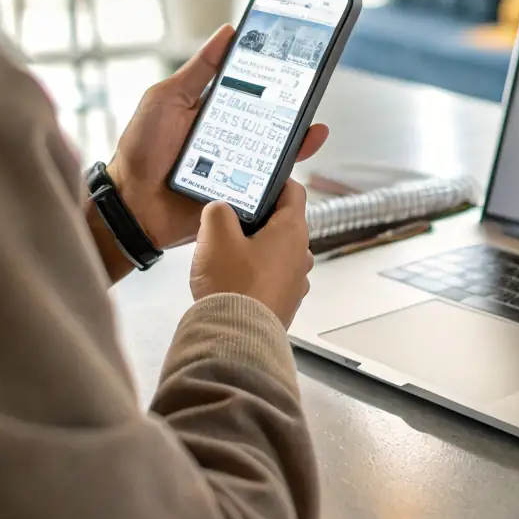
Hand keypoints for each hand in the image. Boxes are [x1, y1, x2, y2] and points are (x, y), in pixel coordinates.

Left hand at [105, 25, 328, 251]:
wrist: (134, 205)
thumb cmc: (142, 149)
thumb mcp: (168, 98)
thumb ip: (199, 69)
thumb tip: (228, 33)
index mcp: (214, 109)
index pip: (251, 86)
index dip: (271, 72)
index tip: (292, 54)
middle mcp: (231, 134)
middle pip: (270, 116)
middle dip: (292, 103)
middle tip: (310, 88)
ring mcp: (239, 162)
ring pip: (277, 146)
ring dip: (298, 134)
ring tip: (312, 123)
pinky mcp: (244, 189)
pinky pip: (273, 178)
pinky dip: (291, 165)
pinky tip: (303, 148)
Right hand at [190, 180, 314, 327]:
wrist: (235, 338)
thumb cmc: (231, 284)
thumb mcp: (215, 235)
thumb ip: (218, 210)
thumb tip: (220, 209)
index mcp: (293, 231)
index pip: (294, 191)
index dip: (276, 181)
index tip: (258, 180)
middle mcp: (302, 254)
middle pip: (285, 223)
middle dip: (260, 218)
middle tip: (232, 218)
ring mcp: (296, 281)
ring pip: (278, 252)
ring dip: (258, 248)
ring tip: (228, 252)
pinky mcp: (285, 303)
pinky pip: (273, 277)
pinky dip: (257, 273)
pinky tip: (233, 279)